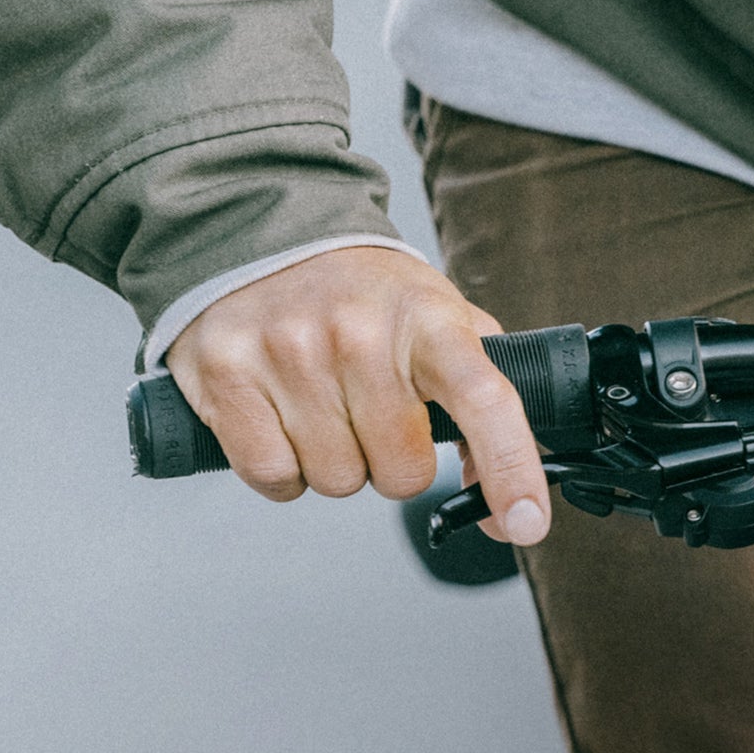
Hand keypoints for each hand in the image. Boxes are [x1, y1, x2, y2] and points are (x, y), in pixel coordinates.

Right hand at [166, 245, 550, 543]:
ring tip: (322, 402)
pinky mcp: (227, 376)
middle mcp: (358, 333)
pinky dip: (282, 469)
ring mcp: (288, 353)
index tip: (526, 523)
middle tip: (371, 410)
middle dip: (392, 461)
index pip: (485, 400)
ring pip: (336, 481)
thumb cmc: (361, 293)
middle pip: (401, 473)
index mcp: (426, 319)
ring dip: (336, 462)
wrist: (262, 229)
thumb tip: (504, 507)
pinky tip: (282, 418)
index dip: (512, 470)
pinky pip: (274, 477)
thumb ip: (481, 405)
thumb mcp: (437, 320)